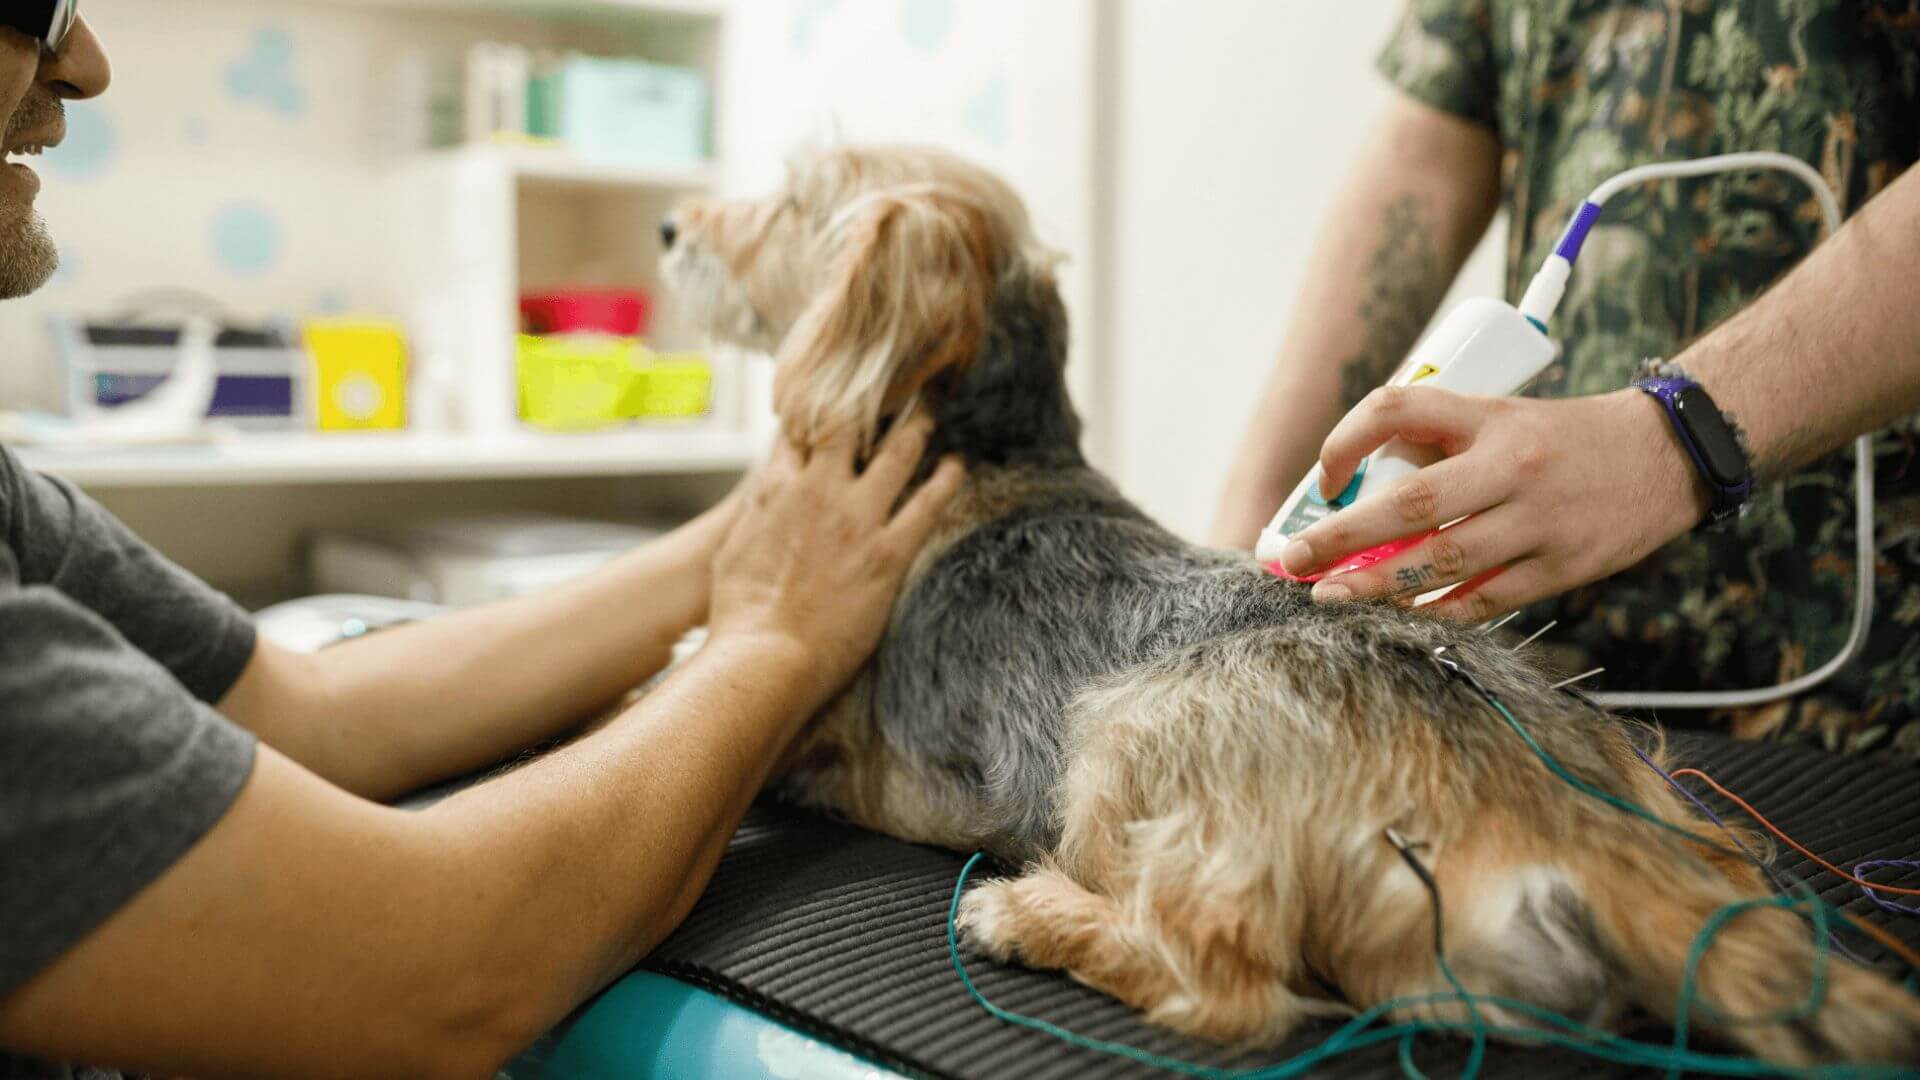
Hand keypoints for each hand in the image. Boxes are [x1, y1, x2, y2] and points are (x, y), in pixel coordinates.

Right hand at [709, 414, 965, 700]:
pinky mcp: (888, 553)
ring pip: (899, 451)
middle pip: (851, 423)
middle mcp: (818, 491)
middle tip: (895, 386)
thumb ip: (757, 516)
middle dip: (873, 400)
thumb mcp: (733, 552)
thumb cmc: (740, 618)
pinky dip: (947, 479)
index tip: (839, 399)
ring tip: (933, 410)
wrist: (764, 659)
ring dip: (919, 427)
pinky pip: (929, 503)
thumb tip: (766, 500)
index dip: (821, 409)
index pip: (801, 429)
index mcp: (775, 490)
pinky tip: (957, 466)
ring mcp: (856, 519)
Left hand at [1276, 386, 1708, 620]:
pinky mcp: (1561, 567)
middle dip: (1342, 537)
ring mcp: (1538, 520)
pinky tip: (1396, 619)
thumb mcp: (1498, 418)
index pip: (1398, 409)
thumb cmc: (1560, 439)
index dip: (1346, 440)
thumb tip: (1357, 497)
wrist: (1667, 455)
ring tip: (1330, 599)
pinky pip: (1485, 600)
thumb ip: (1436, 445)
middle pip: (1411, 502)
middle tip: (1292, 560)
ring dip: (1379, 585)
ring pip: (1444, 562)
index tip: (1324, 479)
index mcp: (1489, 416)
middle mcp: (1510, 465)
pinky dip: (1436, 612)